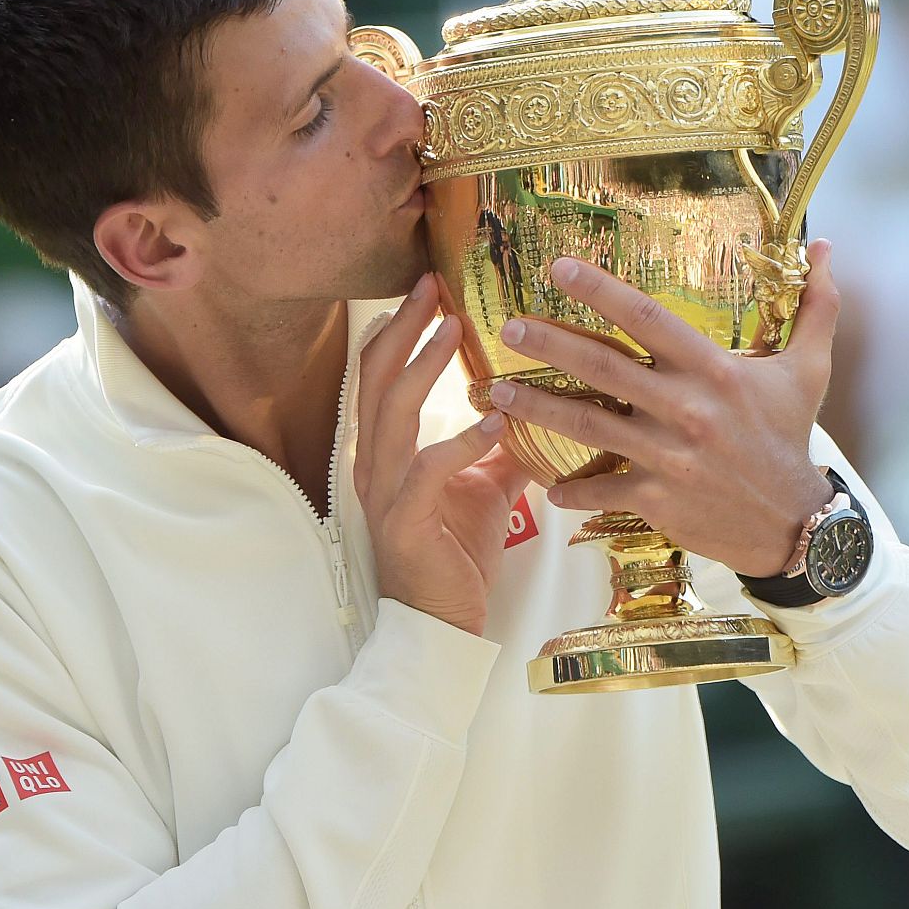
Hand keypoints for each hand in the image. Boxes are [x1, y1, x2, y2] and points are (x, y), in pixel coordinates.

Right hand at [354, 274, 531, 635]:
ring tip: (453, 331)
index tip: (428, 287)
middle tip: (432, 286)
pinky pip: (426, 472)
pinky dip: (458, 442)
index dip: (399, 329)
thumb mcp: (485, 487)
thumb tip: (533, 408)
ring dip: (422, 368)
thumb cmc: (456, 552)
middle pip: (376, 379)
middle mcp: (375, 461)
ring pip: (391, 414)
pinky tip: (492, 422)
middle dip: (404, 328)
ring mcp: (384, 491)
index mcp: (387, 448)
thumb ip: (498, 446)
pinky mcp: (405, 521)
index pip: (380, 374)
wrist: (440, 622)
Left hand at [487, 240, 839, 576]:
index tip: (558, 268)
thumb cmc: (791, 437)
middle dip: (550, 344)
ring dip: (539, 407)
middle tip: (508, 328)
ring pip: (588, 426)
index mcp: (712, 369)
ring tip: (497, 391)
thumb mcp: (810, 370)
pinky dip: (569, 488)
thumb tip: (828, 246)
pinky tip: (543, 482)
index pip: (647, 318)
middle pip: (603, 367)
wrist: (793, 522)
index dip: (600, 290)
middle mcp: (685, 408)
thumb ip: (816, 307)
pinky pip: (600, 488)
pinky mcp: (656, 498)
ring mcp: (667, 456)